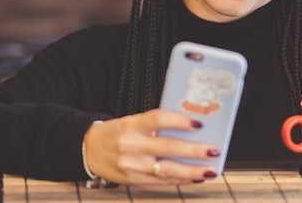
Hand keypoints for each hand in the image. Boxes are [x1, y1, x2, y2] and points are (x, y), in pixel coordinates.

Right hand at [83, 108, 219, 184]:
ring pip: (167, 170)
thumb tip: (192, 128)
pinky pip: (161, 181)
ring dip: (192, 172)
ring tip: (209, 170)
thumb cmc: (117, 133)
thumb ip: (157, 125)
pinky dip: (180, 180)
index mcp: (132, 124)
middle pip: (168, 147)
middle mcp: (131, 145)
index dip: (180, 121)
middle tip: (213, 150)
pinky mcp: (133, 180)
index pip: (158, 119)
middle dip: (194, 150)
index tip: (198, 122)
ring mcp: (132, 165)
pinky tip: (195, 178)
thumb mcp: (133, 121)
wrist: (88, 150)